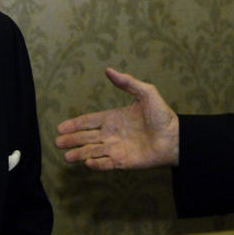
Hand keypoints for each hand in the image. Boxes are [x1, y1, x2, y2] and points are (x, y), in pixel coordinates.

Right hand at [55, 67, 179, 169]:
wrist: (175, 137)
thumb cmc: (162, 115)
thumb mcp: (146, 92)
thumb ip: (127, 82)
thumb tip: (108, 70)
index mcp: (114, 118)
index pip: (89, 121)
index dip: (75, 124)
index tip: (61, 127)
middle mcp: (112, 134)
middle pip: (86, 137)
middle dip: (72, 140)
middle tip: (57, 142)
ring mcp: (117, 149)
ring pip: (92, 151)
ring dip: (79, 154)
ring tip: (67, 157)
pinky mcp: (124, 161)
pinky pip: (106, 164)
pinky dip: (96, 164)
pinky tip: (87, 162)